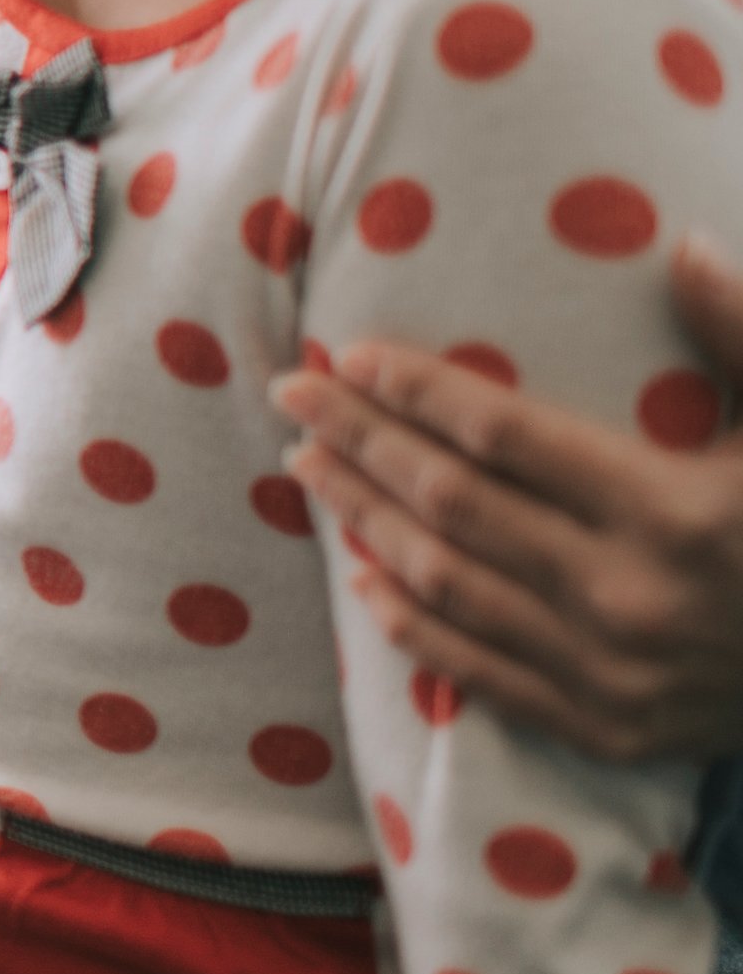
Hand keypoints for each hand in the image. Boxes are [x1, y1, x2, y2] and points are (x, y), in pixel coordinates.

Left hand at [269, 234, 742, 764]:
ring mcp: (612, 673)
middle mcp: (630, 596)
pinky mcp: (605, 728)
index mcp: (678, 510)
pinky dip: (408, 623)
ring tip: (307, 468)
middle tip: (292, 395)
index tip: (350, 355)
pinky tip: (362, 578)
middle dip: (361, 443)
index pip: (504, 437)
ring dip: (363, 522)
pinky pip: (476, 672)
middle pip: (451, 505)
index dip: (416, 391)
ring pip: (446, 584)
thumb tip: (682, 245)